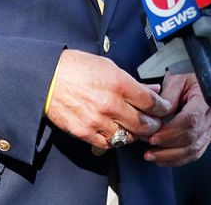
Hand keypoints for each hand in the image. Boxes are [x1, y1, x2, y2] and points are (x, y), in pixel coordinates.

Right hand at [45, 49, 170, 149]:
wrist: (47, 77)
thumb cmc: (76, 68)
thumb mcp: (108, 66)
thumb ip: (133, 82)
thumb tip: (152, 91)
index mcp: (118, 83)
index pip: (150, 103)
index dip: (162, 108)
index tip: (164, 109)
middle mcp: (110, 104)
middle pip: (143, 124)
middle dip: (153, 124)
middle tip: (154, 122)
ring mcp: (97, 120)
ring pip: (128, 137)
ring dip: (135, 134)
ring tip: (135, 128)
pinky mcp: (85, 132)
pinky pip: (109, 144)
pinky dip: (116, 140)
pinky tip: (116, 131)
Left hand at [142, 73, 210, 166]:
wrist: (204, 82)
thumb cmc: (192, 79)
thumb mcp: (178, 80)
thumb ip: (168, 97)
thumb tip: (158, 115)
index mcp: (205, 100)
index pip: (190, 120)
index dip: (171, 131)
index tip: (154, 137)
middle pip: (191, 139)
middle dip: (167, 147)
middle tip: (148, 146)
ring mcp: (210, 130)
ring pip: (193, 150)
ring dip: (170, 156)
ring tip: (151, 156)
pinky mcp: (206, 138)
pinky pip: (194, 154)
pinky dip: (177, 159)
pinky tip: (162, 159)